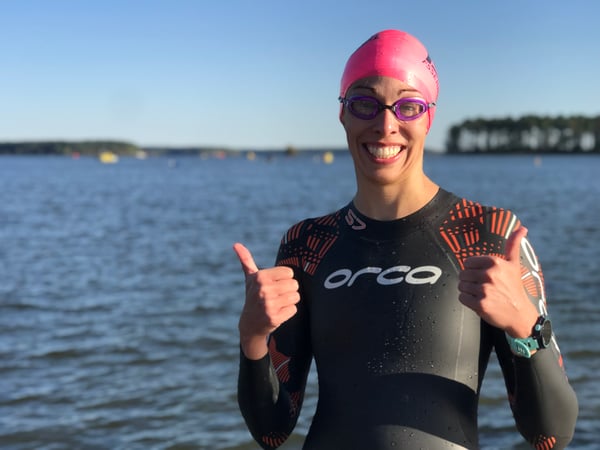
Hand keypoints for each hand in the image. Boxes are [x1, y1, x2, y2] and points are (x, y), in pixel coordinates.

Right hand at [233, 243, 300, 358]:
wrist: (250, 324)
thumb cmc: (253, 296)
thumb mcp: (249, 278)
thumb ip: (246, 260)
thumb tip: (236, 244)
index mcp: (260, 277)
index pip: (289, 273)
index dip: (284, 279)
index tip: (275, 285)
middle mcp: (264, 289)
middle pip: (294, 284)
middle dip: (288, 291)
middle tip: (276, 296)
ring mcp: (269, 304)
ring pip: (296, 297)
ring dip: (289, 301)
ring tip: (277, 304)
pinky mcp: (274, 318)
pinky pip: (294, 309)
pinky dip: (288, 312)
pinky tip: (278, 313)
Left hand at [458, 227, 538, 337]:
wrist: (520, 314)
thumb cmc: (514, 287)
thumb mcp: (514, 263)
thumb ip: (513, 244)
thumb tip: (522, 228)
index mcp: (494, 262)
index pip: (467, 262)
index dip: (473, 270)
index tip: (484, 276)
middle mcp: (489, 275)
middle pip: (462, 274)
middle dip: (470, 281)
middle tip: (484, 287)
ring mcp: (484, 290)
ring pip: (461, 286)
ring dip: (469, 291)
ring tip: (483, 294)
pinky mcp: (480, 304)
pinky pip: (462, 298)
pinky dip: (468, 301)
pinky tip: (480, 302)